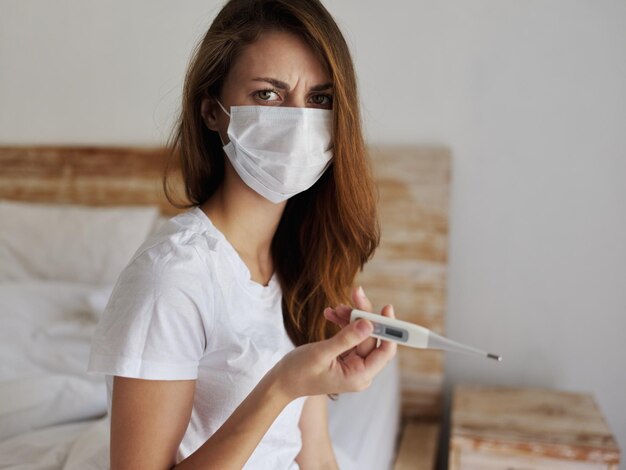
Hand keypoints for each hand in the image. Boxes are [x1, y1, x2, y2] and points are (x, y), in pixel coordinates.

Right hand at [273, 314, 395, 399]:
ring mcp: (354, 364)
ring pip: (361, 334)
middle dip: (363, 315)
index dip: (390, 330)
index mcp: (359, 376)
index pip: (385, 351)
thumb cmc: (298, 372)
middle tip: (355, 293)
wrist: (282, 381)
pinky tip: (330, 314)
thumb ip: (345, 339)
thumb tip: (369, 323)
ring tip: (334, 308)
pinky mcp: (346, 358)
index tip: (386, 308)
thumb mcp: (321, 353)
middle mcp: (361, 371)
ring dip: (350, 317)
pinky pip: (351, 336)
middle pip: (372, 338)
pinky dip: (343, 324)